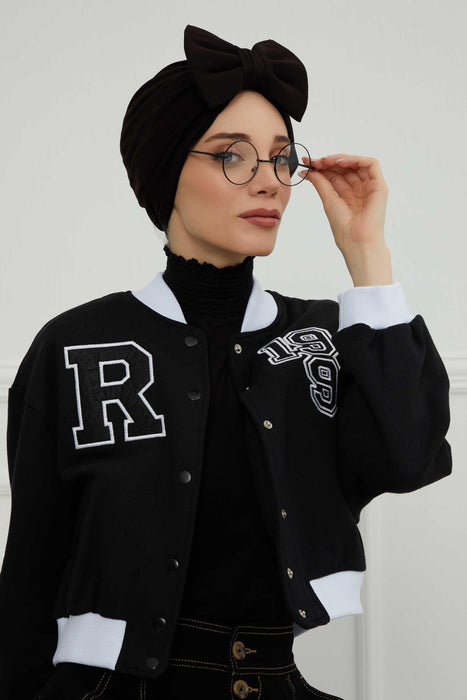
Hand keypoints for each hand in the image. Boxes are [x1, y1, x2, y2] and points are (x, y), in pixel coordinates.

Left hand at [302, 154, 392, 284]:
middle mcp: (360, 190)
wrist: (357, 242)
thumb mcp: (328, 201)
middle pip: (345, 169)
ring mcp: (370, 187)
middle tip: (314, 161)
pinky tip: (340, 162)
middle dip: (328, 162)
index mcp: (348, 196)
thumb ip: (320, 184)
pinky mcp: (379, 186)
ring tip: (325, 161)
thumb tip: (308, 172)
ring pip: (357, 164)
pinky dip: (356, 160)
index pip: (335, 175)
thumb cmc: (345, 230)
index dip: (322, 168)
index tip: (307, 164)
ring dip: (340, 159)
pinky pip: (371, 165)